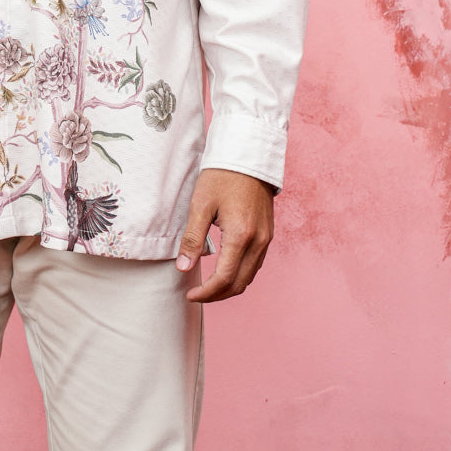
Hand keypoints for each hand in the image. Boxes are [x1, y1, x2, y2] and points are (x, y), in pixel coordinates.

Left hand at [175, 168, 274, 302]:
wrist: (248, 154)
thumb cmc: (222, 175)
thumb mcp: (200, 204)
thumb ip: (192, 238)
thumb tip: (183, 267)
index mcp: (241, 235)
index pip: (225, 278)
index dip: (207, 292)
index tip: (190, 296)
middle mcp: (259, 241)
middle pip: (240, 283)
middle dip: (218, 295)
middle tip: (197, 295)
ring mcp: (266, 238)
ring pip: (250, 276)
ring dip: (230, 287)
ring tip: (208, 286)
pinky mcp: (268, 233)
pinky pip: (255, 264)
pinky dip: (240, 274)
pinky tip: (225, 270)